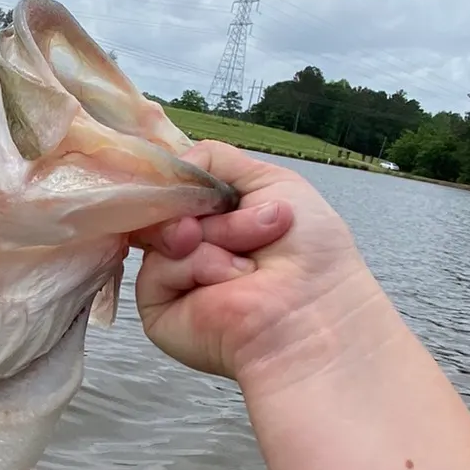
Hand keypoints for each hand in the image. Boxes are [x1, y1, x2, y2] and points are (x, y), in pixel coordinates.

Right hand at [131, 140, 392, 394]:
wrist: (315, 310)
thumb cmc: (308, 249)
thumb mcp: (271, 180)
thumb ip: (214, 159)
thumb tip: (171, 167)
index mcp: (213, 217)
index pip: (174, 185)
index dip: (182, 179)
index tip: (203, 180)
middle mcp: (190, 244)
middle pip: (163, 203)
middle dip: (208, 208)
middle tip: (254, 229)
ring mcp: (172, 275)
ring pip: (160, 232)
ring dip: (213, 237)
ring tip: (248, 263)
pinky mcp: (158, 308)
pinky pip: (155, 268)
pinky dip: (197, 267)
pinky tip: (230, 281)